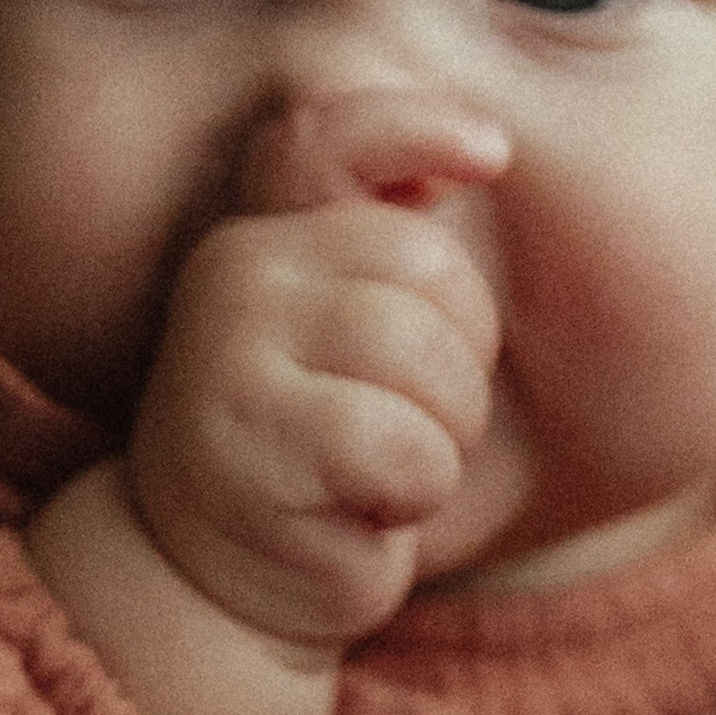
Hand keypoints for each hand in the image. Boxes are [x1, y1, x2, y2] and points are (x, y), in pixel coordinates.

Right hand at [127, 96, 505, 651]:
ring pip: (423, 356)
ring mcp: (225, 352)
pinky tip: (360, 510)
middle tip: (405, 422)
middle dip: (462, 360)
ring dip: (443, 436)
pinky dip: (413, 493)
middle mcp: (236, 272)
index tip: (493, 154)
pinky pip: (403, 448)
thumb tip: (482, 144)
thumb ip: (393, 235)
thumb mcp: (358, 333)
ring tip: (382, 469)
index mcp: (270, 234)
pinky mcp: (245, 442)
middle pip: (428, 266)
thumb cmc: (324, 455)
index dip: (415, 128)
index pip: (333, 140)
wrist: (222, 586)